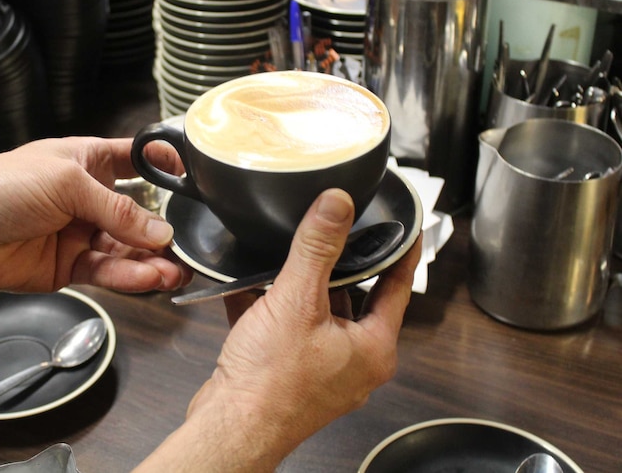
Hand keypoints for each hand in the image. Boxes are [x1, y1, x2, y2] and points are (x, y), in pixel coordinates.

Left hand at [0, 136, 191, 293]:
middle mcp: (89, 199)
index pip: (136, 161)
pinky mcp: (72, 268)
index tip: (195, 178)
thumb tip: (161, 232)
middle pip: (139, 215)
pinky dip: (130, 277)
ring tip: (176, 271)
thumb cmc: (1, 187)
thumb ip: (117, 209)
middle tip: (190, 245)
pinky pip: (109, 272)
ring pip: (128, 250)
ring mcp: (82, 234)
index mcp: (88, 163)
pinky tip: (150, 278)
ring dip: (153, 260)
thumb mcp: (67, 183)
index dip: (164, 168)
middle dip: (164, 230)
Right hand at [135, 189, 420, 471]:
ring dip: (300, 290)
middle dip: (339, 268)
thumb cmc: (270, 383)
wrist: (229, 428)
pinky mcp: (290, 377)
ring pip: (319, 316)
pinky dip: (272, 311)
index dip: (400, 252)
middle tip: (335, 234)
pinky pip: (288, 333)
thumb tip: (337, 205)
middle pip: (356, 300)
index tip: (404, 227)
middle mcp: (354, 364)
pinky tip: (249, 289)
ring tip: (287, 259)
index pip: (398, 287)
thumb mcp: (298, 301)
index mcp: (373, 348)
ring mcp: (322, 373)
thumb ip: (317, 248)